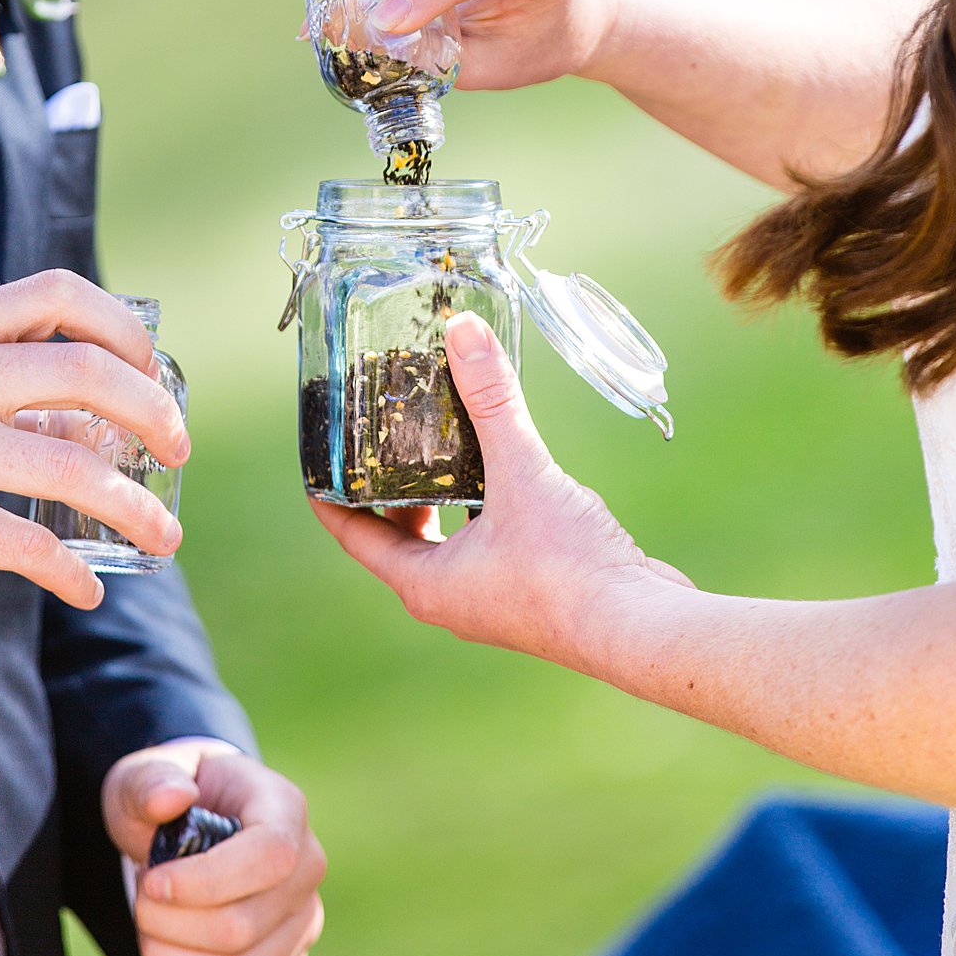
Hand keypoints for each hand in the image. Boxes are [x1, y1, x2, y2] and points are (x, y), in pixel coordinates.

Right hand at [0, 270, 189, 613]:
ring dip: (136, 507)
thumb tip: (106, 417)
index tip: (153, 371)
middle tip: (182, 450)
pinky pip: (25, 545)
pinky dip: (70, 572)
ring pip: (71, 465)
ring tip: (166, 538)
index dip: (123, 327)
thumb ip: (3, 388)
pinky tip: (88, 591)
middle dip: (153, 413)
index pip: (59, 294)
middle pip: (86, 372)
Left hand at [104, 739, 325, 955]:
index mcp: (285, 810)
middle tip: (140, 903)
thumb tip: (172, 798)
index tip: (152, 882)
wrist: (191, 828)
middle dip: (169, 926)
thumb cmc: (172, 797)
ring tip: (151, 932)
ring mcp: (302, 927)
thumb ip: (150, 781)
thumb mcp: (148, 774)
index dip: (204, 882)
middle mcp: (308, 870)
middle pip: (242, 928)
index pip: (270, 858)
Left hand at [312, 313, 689, 667]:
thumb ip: (492, 401)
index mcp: (423, 583)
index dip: (330, 492)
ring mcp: (489, 598)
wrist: (638, 625)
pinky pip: (486, 540)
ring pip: (446, 537)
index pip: (352, 532)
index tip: (318, 453)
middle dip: (391, 482)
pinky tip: (506, 468)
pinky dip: (482, 503)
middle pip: (399, 534)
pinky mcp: (529, 589)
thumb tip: (462, 331)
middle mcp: (448, 597)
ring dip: (441, 491)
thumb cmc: (568, 567)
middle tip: (388, 430)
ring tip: (444, 437)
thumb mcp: (521, 472)